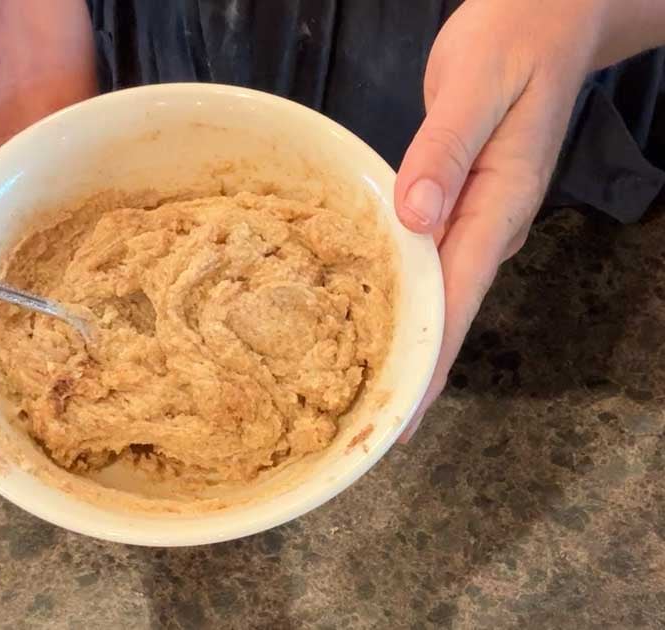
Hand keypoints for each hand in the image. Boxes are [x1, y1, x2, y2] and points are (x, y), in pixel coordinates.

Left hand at [393, 0, 664, 440]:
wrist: (548, 11)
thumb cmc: (515, 38)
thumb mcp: (476, 85)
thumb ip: (443, 150)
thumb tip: (414, 217)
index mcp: (499, 203)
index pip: (459, 298)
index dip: (431, 360)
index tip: (403, 415)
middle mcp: (490, 221)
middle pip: (449, 311)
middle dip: (415, 369)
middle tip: (372, 427)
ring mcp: (476, 213)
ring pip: (438, 291)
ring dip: (406, 338)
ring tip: (365, 387)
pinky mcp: (457, 199)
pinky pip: (427, 258)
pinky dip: (401, 291)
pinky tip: (374, 313)